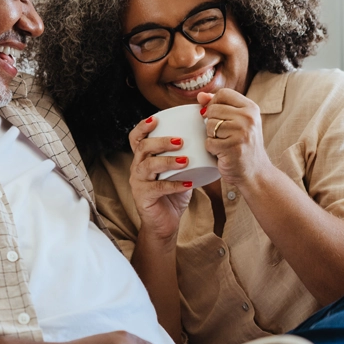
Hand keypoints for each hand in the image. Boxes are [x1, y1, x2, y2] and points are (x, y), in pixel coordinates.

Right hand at [128, 116, 194, 239]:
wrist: (164, 224)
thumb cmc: (172, 195)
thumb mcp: (179, 172)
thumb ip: (186, 157)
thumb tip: (208, 139)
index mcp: (143, 159)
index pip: (136, 138)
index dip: (143, 127)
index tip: (156, 119)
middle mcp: (137, 168)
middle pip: (143, 147)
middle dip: (161, 141)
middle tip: (181, 141)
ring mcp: (138, 183)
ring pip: (147, 165)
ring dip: (167, 160)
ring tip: (185, 160)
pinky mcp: (143, 198)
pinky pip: (157, 188)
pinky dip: (174, 185)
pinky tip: (188, 184)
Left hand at [198, 90, 273, 185]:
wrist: (255, 172)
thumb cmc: (244, 145)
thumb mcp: (238, 121)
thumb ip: (220, 105)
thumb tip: (200, 95)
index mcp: (251, 108)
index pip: (223, 93)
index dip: (214, 103)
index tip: (218, 116)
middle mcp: (248, 118)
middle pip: (213, 109)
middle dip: (212, 123)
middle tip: (224, 135)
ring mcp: (241, 133)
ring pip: (209, 125)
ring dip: (211, 136)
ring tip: (224, 143)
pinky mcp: (232, 148)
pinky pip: (209, 142)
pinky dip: (211, 149)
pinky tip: (223, 153)